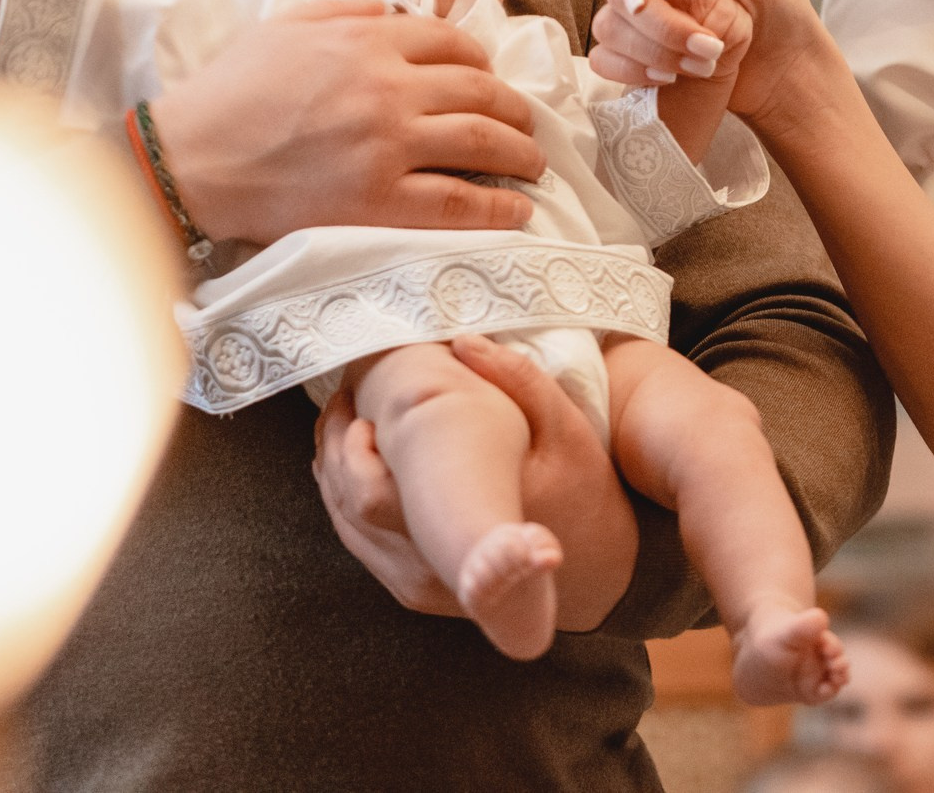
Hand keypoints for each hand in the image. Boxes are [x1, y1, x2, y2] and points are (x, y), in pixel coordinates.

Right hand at [151, 0, 546, 245]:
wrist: (191, 157)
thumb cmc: (231, 90)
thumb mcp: (287, 26)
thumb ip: (347, 11)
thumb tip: (395, 10)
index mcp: (369, 42)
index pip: (452, 45)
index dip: (481, 63)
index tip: (489, 79)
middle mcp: (390, 88)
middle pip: (481, 92)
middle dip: (515, 109)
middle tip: (526, 124)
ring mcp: (389, 145)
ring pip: (483, 142)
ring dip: (521, 152)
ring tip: (534, 163)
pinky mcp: (381, 200)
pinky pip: (459, 203)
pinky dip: (498, 207)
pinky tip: (518, 211)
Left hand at [313, 334, 639, 628]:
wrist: (600, 571)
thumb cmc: (584, 492)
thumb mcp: (566, 427)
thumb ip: (519, 380)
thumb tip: (464, 341)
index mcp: (465, 521)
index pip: (373, 494)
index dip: (349, 449)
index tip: (355, 403)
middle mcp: (434, 564)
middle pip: (349, 508)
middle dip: (333, 448)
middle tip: (340, 402)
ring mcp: (421, 585)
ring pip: (349, 527)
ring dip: (335, 474)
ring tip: (342, 425)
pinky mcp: (418, 592)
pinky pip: (363, 546)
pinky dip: (347, 504)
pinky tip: (357, 466)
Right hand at [593, 0, 826, 122]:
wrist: (791, 71)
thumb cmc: (780, 11)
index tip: (640, 5)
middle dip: (659, 26)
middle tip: (709, 47)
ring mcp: (641, 23)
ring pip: (608, 30)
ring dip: (650, 53)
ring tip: (703, 66)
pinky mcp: (640, 61)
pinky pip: (607, 63)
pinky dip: (632, 72)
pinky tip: (670, 80)